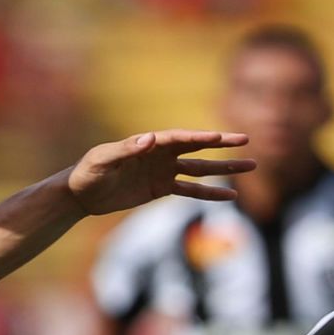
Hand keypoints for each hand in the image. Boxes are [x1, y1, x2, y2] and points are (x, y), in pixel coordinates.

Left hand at [66, 130, 254, 215]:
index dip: (200, 138)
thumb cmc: (88, 171)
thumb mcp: (103, 159)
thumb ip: (125, 149)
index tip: (221, 138)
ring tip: (250, 167)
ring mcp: (164, 171)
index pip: (180, 138)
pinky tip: (230, 196)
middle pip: (197, 148)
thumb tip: (149, 140)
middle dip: (222, 145)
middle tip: (246, 142)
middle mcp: (161, 154)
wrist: (83, 193)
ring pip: (201, 170)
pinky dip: (210, 193)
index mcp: (148, 143)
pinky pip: (191, 191)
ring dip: (224, 169)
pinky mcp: (162, 188)